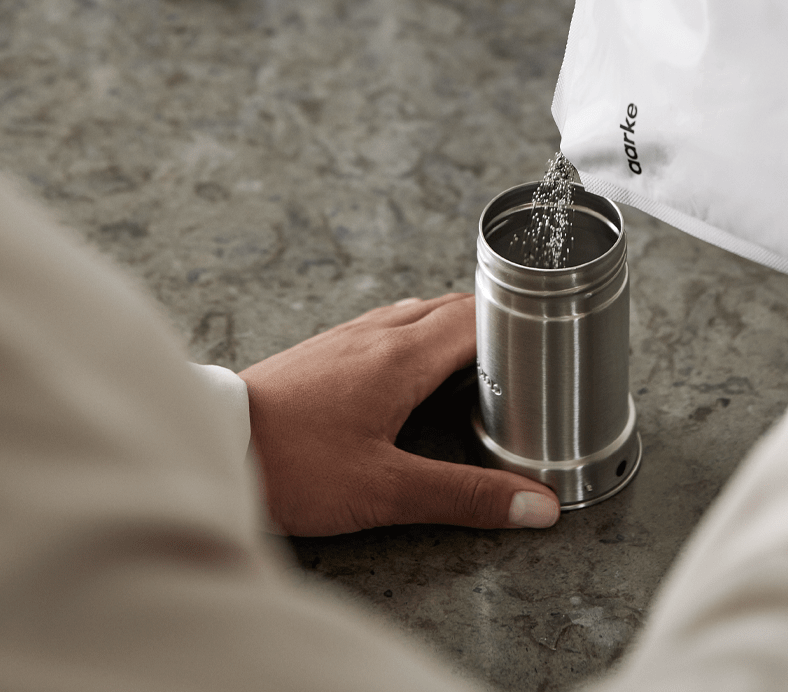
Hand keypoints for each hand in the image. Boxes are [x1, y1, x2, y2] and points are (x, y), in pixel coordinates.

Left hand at [239, 293, 559, 535]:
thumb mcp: (385, 490)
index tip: (547, 336)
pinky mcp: (326, 348)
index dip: (516, 323)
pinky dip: (419, 332)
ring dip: (454, 324)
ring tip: (481, 352)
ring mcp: (349, 335)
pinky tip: (414, 361)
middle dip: (492, 321)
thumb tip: (536, 504)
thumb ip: (464, 495)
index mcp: (403, 356)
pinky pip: (389, 323)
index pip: (476, 318)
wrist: (216, 442)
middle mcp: (379, 333)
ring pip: (418, 311)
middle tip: (526, 346)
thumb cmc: (293, 464)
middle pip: (451, 307)